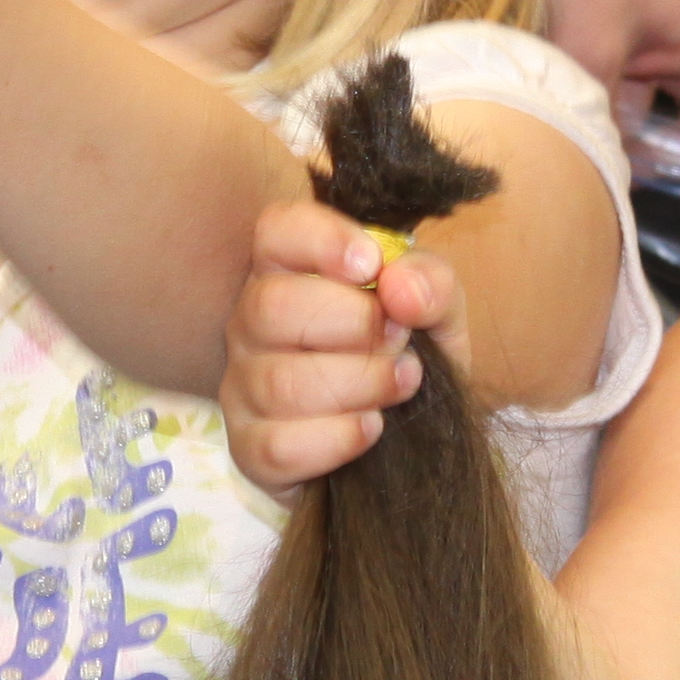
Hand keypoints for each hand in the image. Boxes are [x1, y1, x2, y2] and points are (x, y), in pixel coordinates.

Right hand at [218, 197, 450, 491]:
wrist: (405, 440)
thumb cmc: (403, 355)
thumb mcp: (437, 311)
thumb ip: (431, 284)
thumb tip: (400, 289)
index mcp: (289, 269)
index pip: (277, 230)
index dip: (322, 241)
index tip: (371, 265)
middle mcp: (252, 321)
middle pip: (273, 306)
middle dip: (354, 324)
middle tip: (399, 339)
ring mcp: (243, 387)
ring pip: (282, 383)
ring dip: (360, 384)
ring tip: (401, 383)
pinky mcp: (250, 448)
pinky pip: (279, 445)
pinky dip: (339, 438)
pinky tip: (372, 427)